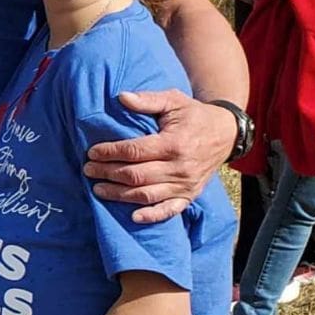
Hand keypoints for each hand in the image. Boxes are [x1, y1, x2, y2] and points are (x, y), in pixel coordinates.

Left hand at [84, 89, 233, 222]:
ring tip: (98, 190)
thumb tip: (121, 97)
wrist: (226, 134)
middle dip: (108, 173)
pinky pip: (169, 210)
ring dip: (119, 195)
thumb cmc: (194, 115)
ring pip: (146, 195)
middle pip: (136, 175)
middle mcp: (180, 167)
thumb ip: (148, 99)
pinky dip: (152, 215)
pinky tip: (133, 216)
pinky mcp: (190, 195)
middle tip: (88, 171)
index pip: (134, 151)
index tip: (92, 152)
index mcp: (174, 143)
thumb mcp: (174, 100)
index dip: (110, 152)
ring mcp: (186, 185)